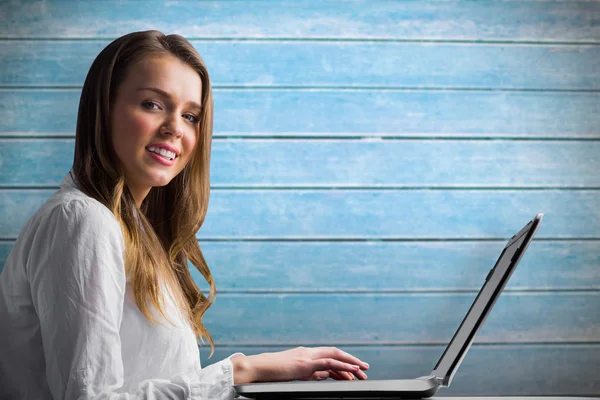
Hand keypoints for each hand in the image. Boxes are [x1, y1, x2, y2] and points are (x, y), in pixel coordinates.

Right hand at [231, 346, 368, 383]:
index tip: (355, 370)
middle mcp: (309, 352)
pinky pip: (329, 363)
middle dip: (352, 361)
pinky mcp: (305, 364)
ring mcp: (307, 356)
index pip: (330, 355)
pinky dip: (342, 365)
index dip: (344, 362)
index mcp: (306, 353)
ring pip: (336, 356)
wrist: (257, 368)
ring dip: (351, 364)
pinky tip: (351, 371)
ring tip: (363, 372)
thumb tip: (327, 375)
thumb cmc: (273, 372)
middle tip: (365, 370)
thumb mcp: (296, 373)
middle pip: (336, 353)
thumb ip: (312, 373)